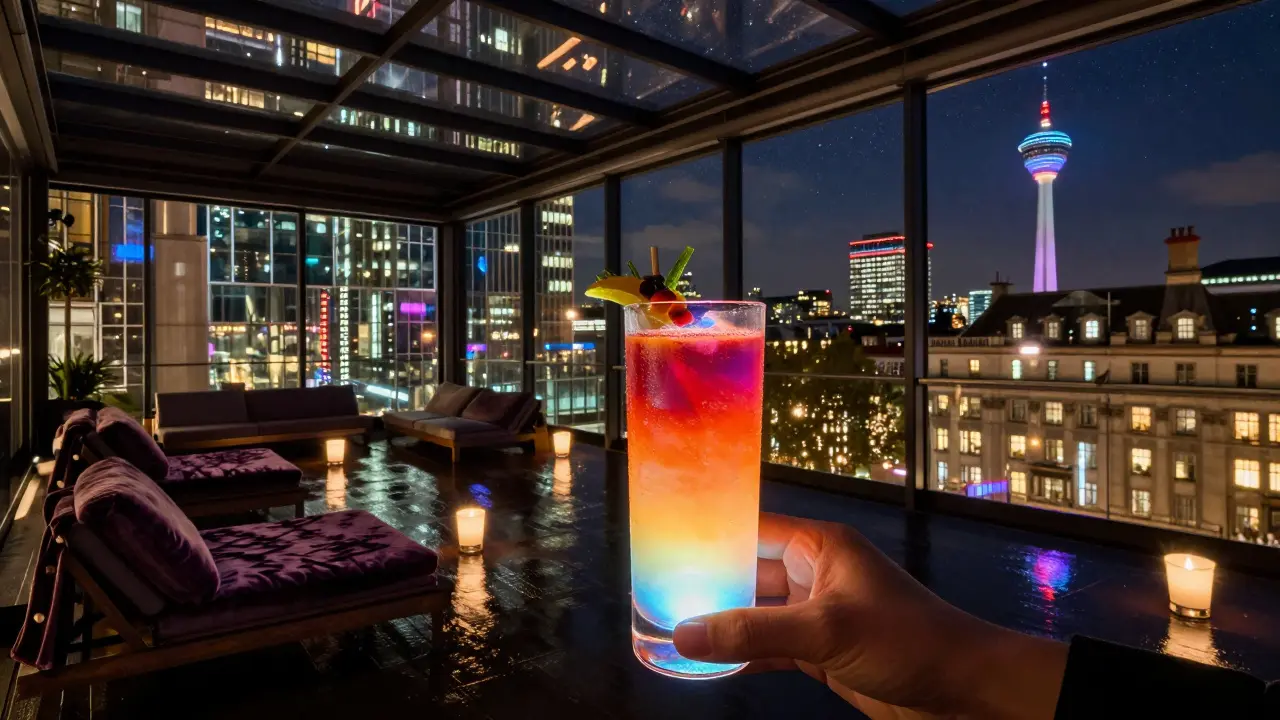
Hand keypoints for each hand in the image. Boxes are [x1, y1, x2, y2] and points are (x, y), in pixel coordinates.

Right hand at [672, 513, 1067, 719]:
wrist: (963, 691)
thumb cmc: (912, 639)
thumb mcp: (826, 630)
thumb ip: (754, 632)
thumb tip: (688, 635)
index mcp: (821, 547)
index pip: (752, 530)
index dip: (710, 536)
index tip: (667, 546)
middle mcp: (816, 574)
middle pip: (747, 574)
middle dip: (707, 586)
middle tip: (657, 596)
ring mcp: (817, 615)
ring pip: (755, 615)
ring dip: (721, 626)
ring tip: (671, 632)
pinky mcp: (822, 652)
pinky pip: (768, 648)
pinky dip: (740, 656)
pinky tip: (707, 664)